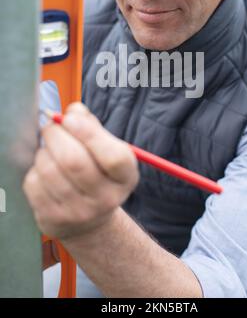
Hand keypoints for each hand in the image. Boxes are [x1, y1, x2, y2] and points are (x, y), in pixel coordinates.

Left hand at [23, 103, 138, 240]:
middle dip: (55, 135)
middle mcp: (106, 199)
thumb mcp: (105, 148)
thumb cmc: (96, 171)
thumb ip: (91, 124)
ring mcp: (79, 213)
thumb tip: (73, 111)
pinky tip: (44, 170)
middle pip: (74, 161)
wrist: (89, 220)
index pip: (113, 157)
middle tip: (50, 125)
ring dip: (44, 151)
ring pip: (49, 170)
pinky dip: (35, 169)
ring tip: (50, 149)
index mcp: (125, 177)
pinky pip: (34, 184)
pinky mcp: (53, 219)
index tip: (69, 118)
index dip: (88, 133)